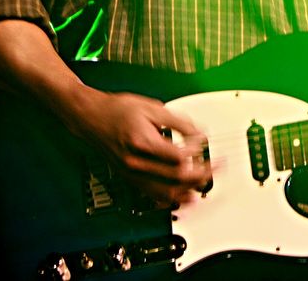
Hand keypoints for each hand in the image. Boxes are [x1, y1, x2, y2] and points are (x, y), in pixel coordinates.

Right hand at [62, 88, 211, 206]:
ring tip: (206, 181)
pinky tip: (186, 194)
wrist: (91, 117)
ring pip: (167, 193)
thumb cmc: (118, 110)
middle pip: (176, 178)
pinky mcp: (131, 179)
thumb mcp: (153, 108)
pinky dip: (173, 198)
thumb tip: (200, 135)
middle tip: (216, 166)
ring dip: (190, 190)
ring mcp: (133, 174)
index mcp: (142, 143)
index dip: (196, 152)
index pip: (178, 158)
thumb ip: (179, 122)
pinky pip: (155, 196)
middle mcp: (136, 163)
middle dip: (201, 174)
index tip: (203, 143)